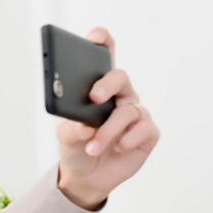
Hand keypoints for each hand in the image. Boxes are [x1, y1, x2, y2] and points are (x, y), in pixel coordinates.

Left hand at [55, 27, 159, 209]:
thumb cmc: (77, 147)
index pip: (104, 58)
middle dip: (108, 84)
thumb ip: (71, 129)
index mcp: (98, 89)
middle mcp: (120, 96)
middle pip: (120, 77)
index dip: (103, 42)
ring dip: (108, 130)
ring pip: (127, 111)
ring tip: (92, 146)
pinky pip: (143, 129)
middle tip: (94, 97)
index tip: (96, 36)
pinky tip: (117, 148)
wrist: (87, 176)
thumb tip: (85, 125)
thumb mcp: (65, 138)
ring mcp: (135, 113)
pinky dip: (127, 139)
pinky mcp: (147, 133)